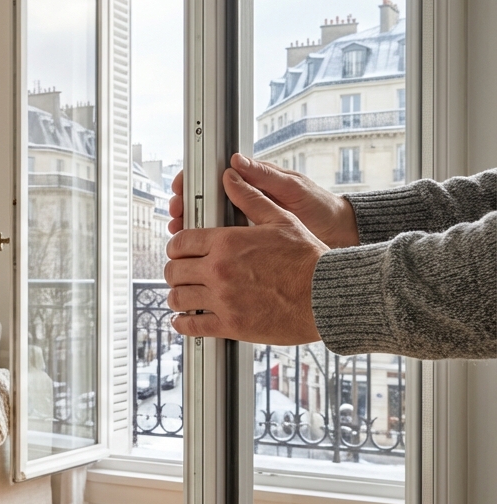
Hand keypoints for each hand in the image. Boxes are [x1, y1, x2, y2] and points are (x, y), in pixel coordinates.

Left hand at [164, 167, 327, 343]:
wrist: (328, 295)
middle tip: (181, 273)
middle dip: (175, 270)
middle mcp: (219, 270)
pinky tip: (183, 319)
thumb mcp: (281, 220)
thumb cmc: (309, 258)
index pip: (180, 242)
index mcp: (227, 243)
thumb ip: (250, 199)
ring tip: (183, 295)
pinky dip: (182, 323)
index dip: (176, 246)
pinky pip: (192, 326)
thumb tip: (230, 178)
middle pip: (173, 270)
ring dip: (177, 295)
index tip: (179, 251)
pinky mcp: (231, 324)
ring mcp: (223, 299)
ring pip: (178, 297)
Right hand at [169, 153, 359, 247]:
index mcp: (252, 184)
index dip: (192, 182)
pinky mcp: (248, 245)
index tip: (181, 188)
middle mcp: (244, 204)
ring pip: (207, 225)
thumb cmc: (320, 208)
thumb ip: (264, 176)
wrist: (340, 235)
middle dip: (185, 207)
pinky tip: (196, 255)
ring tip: (180, 233)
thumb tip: (236, 162)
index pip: (212, 178)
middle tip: (177, 214)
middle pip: (203, 202)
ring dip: (190, 230)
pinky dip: (205, 250)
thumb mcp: (293, 189)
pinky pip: (220, 246)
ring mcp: (244, 225)